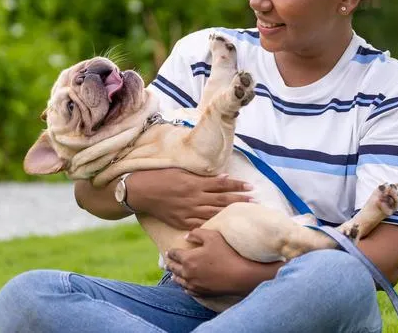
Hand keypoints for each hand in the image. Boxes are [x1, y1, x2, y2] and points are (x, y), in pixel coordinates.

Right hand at [127, 169, 252, 229]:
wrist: (142, 192)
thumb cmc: (161, 177)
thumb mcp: (182, 171)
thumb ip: (202, 176)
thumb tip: (223, 177)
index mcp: (194, 183)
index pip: (222, 184)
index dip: (237, 185)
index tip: (250, 186)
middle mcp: (194, 198)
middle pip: (222, 199)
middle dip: (240, 200)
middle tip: (255, 201)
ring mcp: (188, 212)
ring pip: (215, 213)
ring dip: (231, 212)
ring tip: (246, 213)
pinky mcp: (182, 222)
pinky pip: (202, 224)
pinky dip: (214, 224)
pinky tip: (225, 225)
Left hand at [164, 229, 261, 296]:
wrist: (240, 276)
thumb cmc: (226, 253)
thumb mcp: (212, 236)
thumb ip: (197, 233)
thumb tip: (186, 236)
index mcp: (187, 259)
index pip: (174, 254)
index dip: (171, 252)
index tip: (168, 251)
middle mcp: (187, 273)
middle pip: (174, 268)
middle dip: (170, 264)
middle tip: (167, 263)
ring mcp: (194, 285)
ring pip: (179, 281)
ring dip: (175, 276)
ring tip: (173, 275)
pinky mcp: (202, 293)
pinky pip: (189, 291)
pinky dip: (185, 287)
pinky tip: (185, 287)